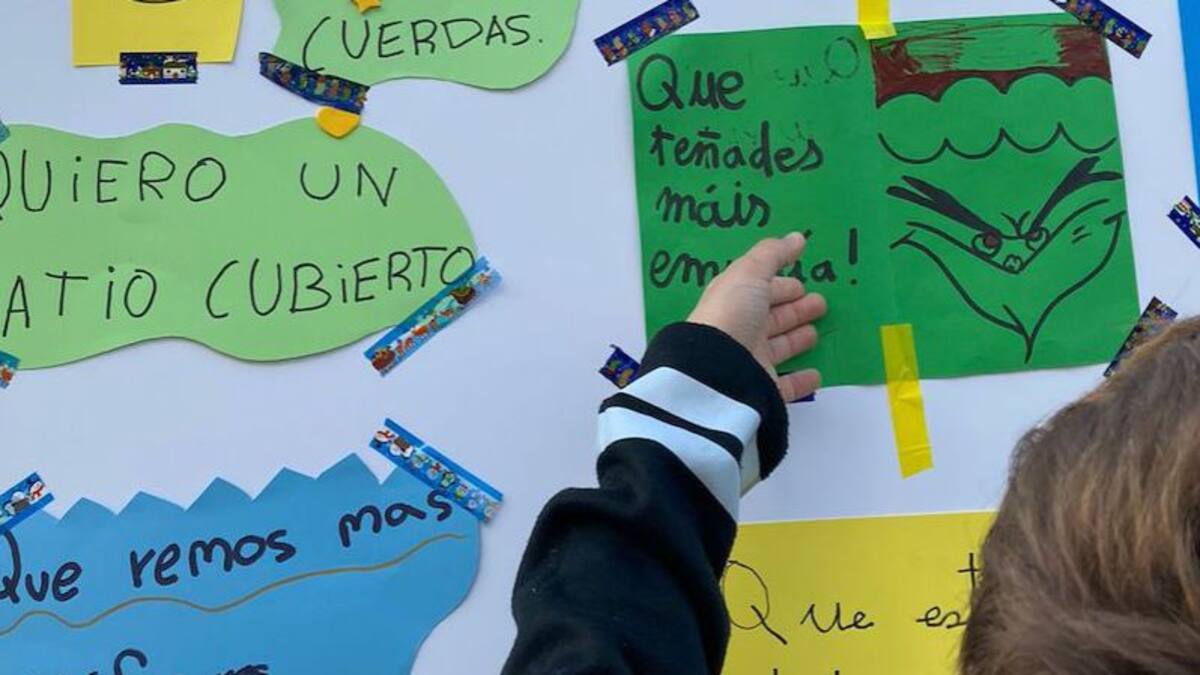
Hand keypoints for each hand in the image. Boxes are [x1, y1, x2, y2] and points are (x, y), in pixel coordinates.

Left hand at [687, 233, 826, 401]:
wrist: (717, 369)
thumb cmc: (732, 314)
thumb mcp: (750, 274)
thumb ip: (773, 254)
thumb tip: (797, 237)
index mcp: (734, 301)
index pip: (760, 291)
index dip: (780, 286)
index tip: (802, 285)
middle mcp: (740, 330)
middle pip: (771, 318)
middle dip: (794, 309)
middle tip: (820, 304)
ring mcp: (750, 361)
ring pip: (778, 348)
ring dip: (797, 339)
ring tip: (816, 333)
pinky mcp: (761, 389)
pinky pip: (785, 385)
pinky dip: (801, 380)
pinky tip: (816, 374)